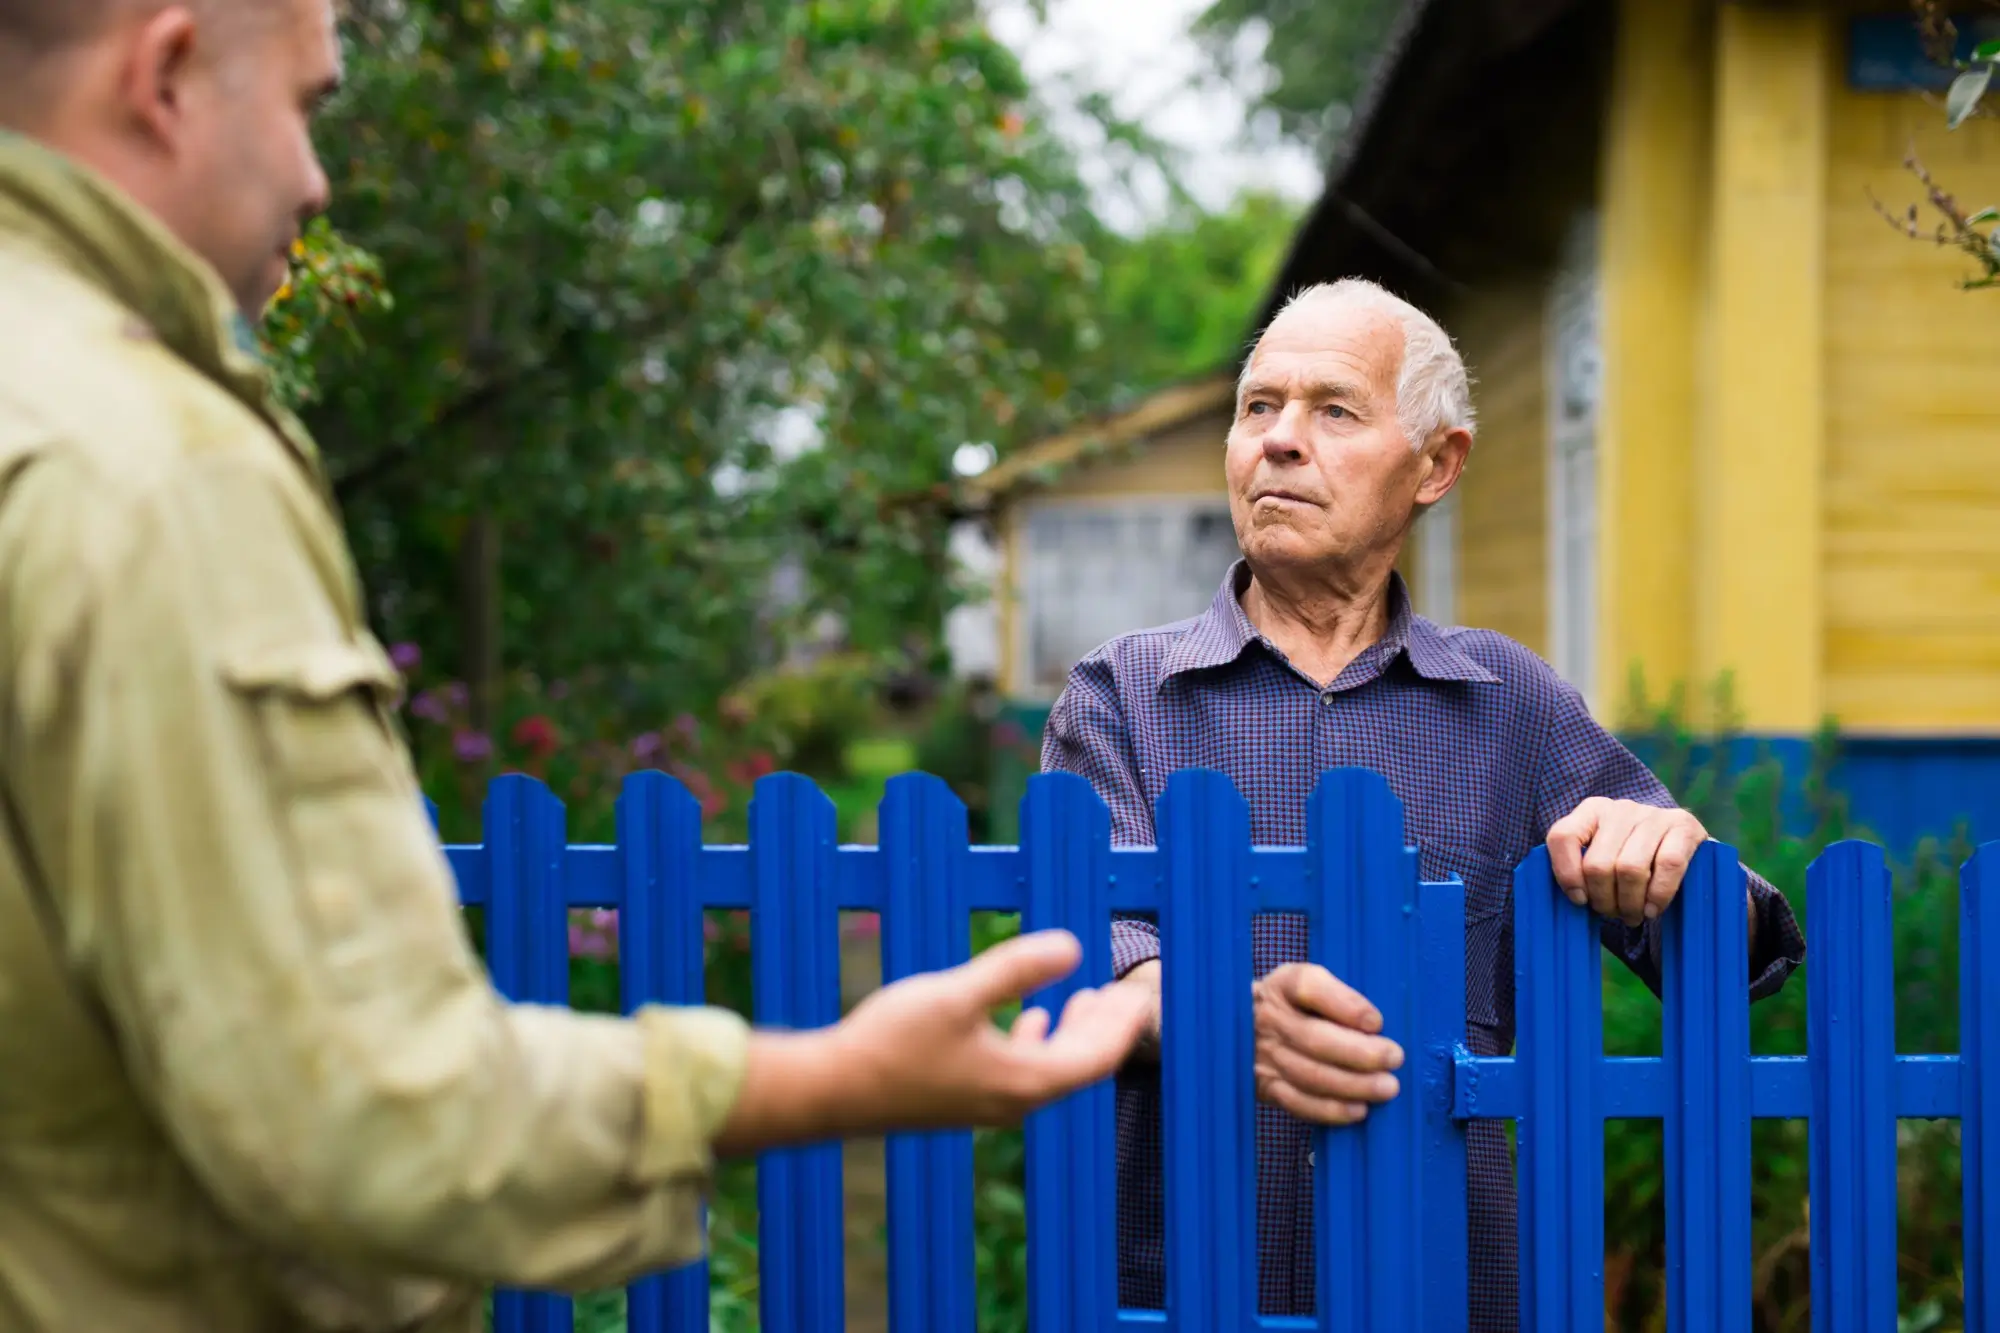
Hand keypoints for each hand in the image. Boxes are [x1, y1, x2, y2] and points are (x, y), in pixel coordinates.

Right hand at [716, 930, 1149, 1153]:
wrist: (832, 1090)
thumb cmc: (892, 1043)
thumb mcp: (958, 994)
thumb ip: (1016, 968)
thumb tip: (1075, 946)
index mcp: (1023, 1082)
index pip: (1096, 1056)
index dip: (1124, 1023)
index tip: (1143, 992)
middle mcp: (1013, 1101)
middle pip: (1079, 1065)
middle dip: (1107, 1026)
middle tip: (1128, 991)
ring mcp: (987, 1103)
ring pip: (1051, 1069)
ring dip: (1072, 1032)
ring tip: (1087, 998)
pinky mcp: (963, 1098)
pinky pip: (1022, 1072)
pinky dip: (1038, 1042)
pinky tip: (1028, 1019)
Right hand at [1252, 962, 1402, 1125]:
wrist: (1249, 1027)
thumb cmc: (1297, 1006)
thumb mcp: (1311, 985)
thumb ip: (1341, 998)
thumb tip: (1379, 1027)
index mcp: (1284, 984)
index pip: (1308, 987)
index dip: (1345, 1005)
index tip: (1376, 1022)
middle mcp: (1270, 1019)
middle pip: (1314, 1038)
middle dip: (1360, 1052)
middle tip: (1394, 1058)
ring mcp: (1265, 1055)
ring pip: (1310, 1074)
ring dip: (1353, 1085)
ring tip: (1386, 1087)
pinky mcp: (1266, 1086)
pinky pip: (1298, 1102)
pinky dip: (1331, 1110)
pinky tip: (1359, 1110)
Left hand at [1546, 798, 1705, 926]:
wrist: (1682, 845)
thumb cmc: (1631, 858)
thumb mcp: (1602, 856)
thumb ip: (1582, 869)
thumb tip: (1575, 898)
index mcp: (1592, 811)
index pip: (1563, 836)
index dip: (1566, 874)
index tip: (1579, 900)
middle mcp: (1621, 809)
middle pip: (1598, 864)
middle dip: (1603, 899)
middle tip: (1613, 913)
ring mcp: (1654, 815)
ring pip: (1630, 868)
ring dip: (1629, 903)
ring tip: (1632, 915)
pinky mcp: (1684, 827)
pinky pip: (1668, 865)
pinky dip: (1658, 895)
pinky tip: (1653, 909)